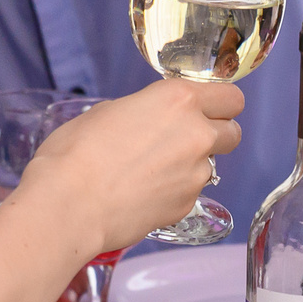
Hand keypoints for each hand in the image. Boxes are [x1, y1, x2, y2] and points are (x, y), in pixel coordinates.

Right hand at [12, 78, 243, 252]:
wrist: (69, 205)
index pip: (230, 96)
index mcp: (178, 100)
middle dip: (216, 134)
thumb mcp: (107, 111)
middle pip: (233, 131)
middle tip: (185, 139)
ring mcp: (195, 173)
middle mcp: (196, 133)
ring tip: (152, 172)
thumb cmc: (75, 153)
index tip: (208, 109)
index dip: (220, 103)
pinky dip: (175, 192)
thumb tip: (149, 121)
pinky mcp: (187, 204)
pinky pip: (191, 192)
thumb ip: (143, 111)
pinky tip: (143, 193)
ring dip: (192, 166)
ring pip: (211, 165)